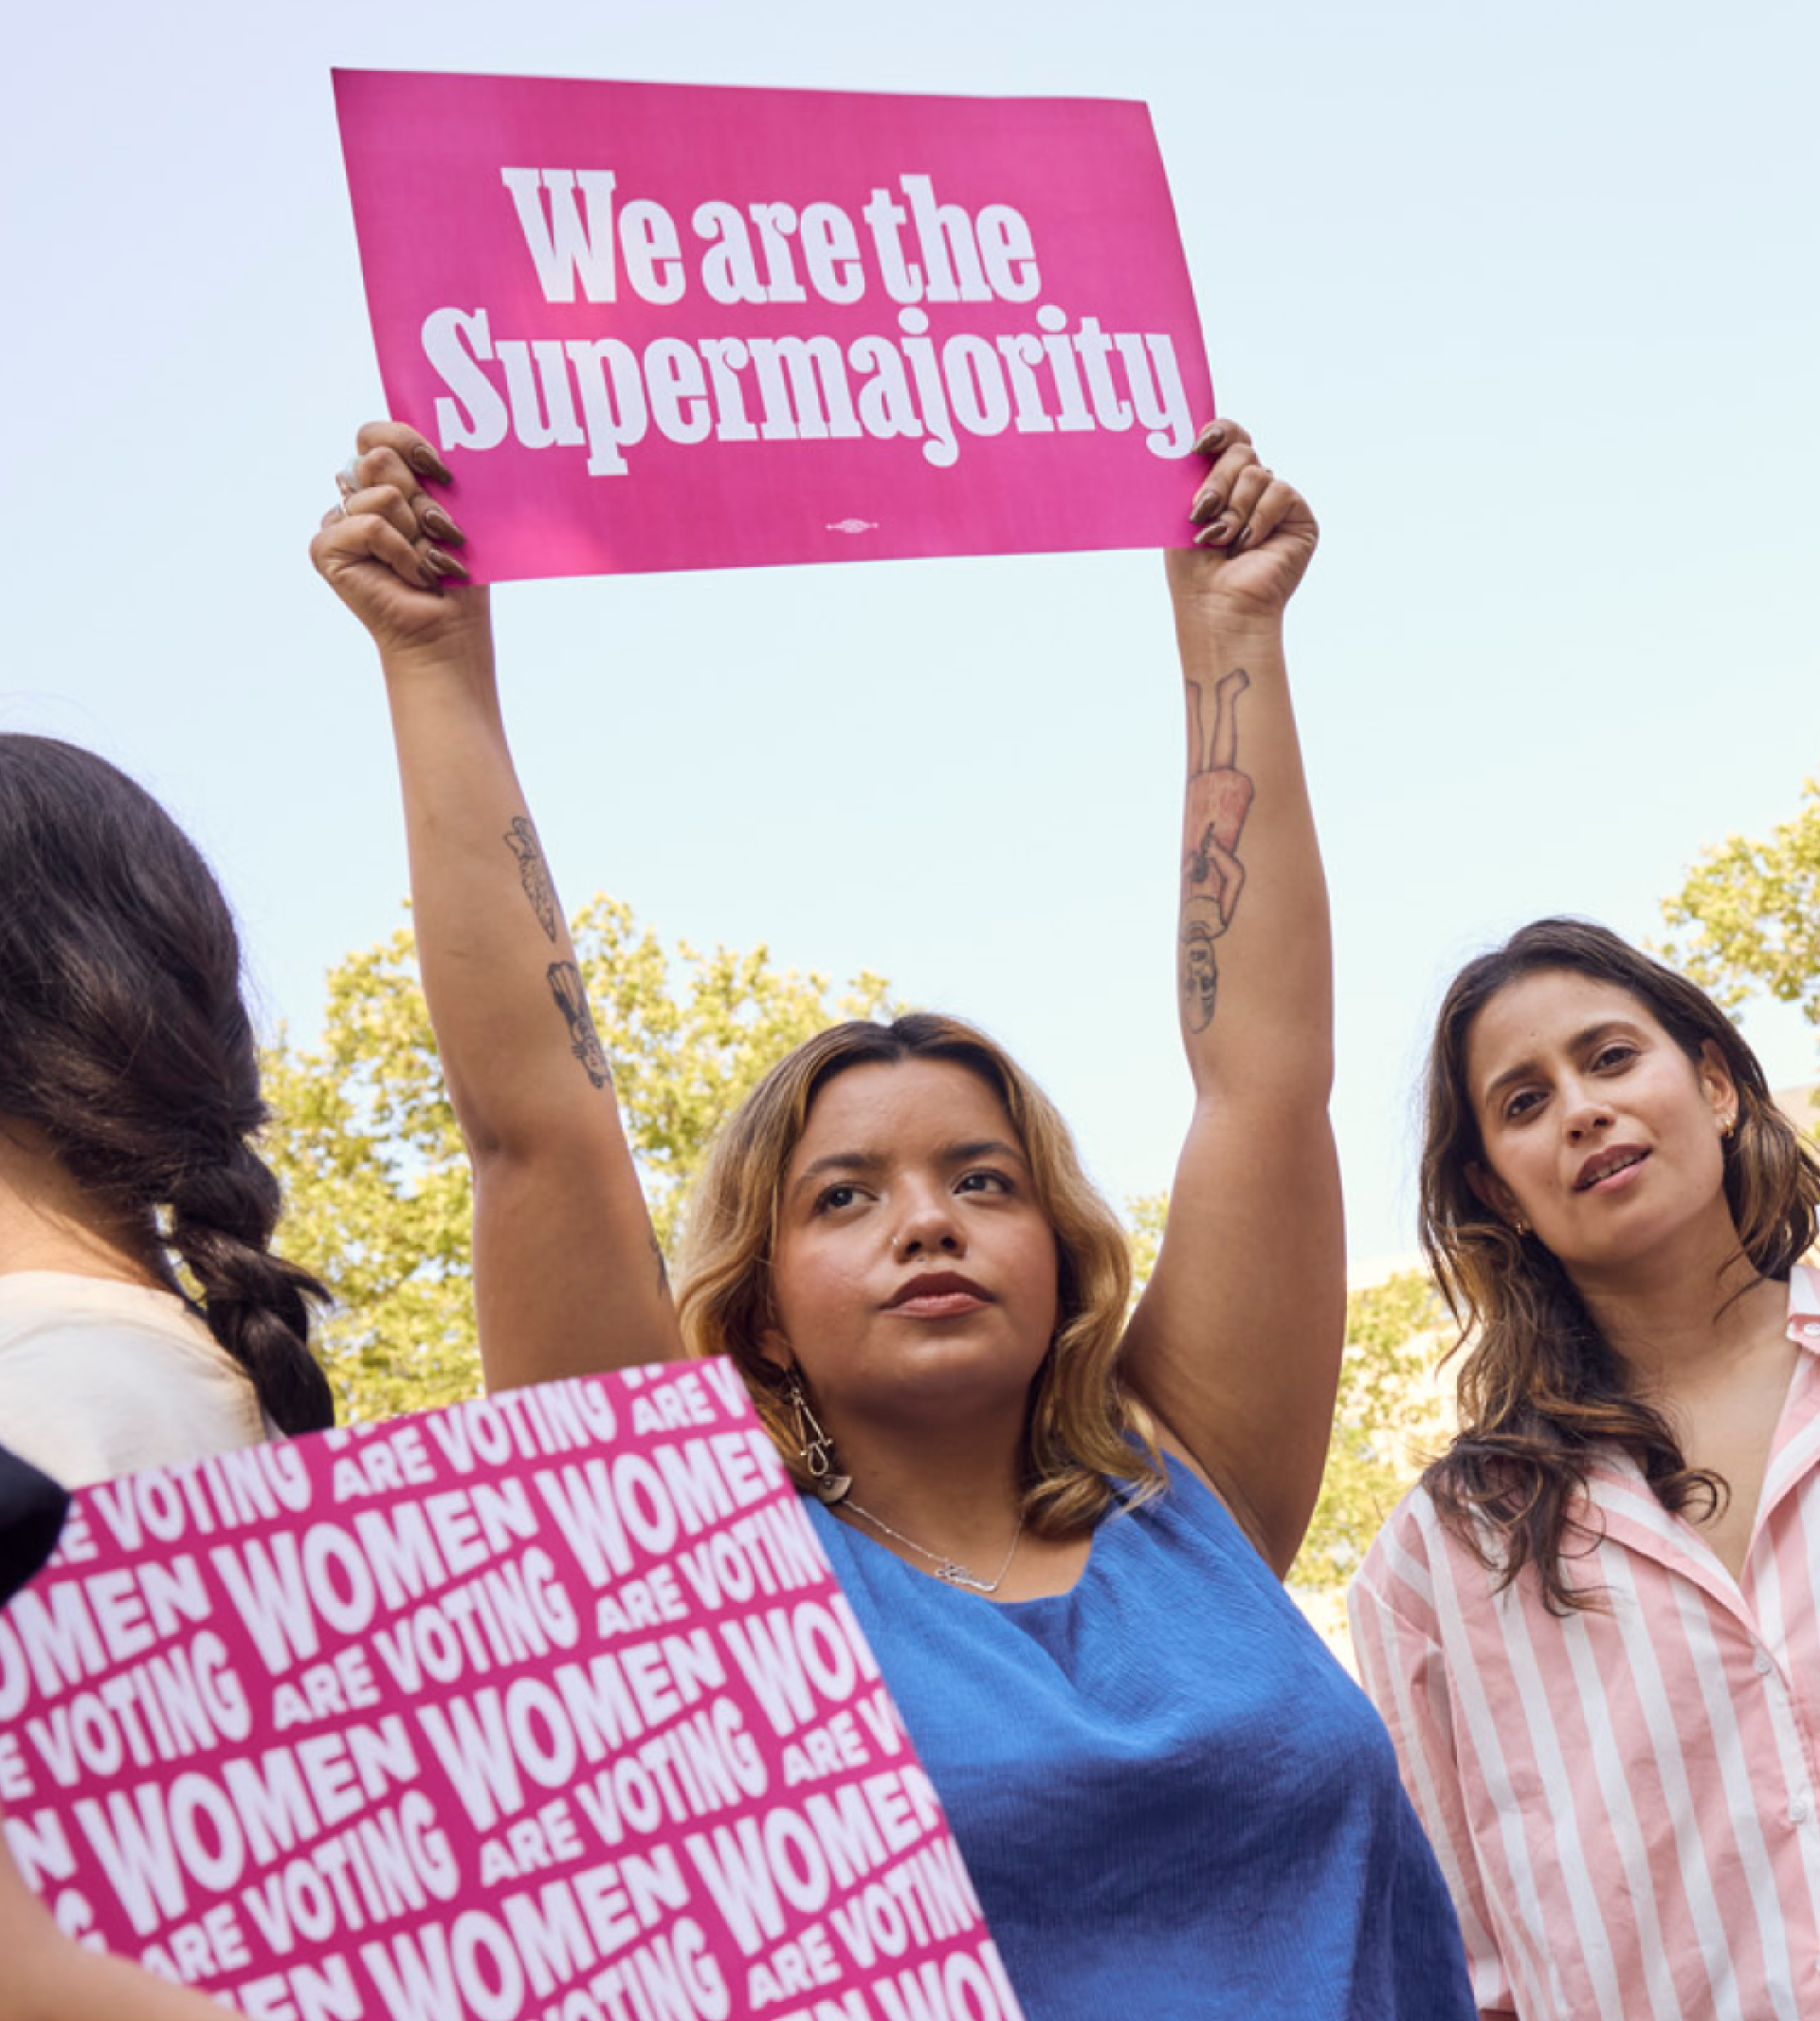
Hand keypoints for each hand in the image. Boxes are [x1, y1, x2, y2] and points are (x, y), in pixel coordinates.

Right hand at [309, 422, 488, 658]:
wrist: (449, 627)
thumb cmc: (457, 575)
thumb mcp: (453, 514)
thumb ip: (431, 474)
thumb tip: (424, 446)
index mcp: (384, 482)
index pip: (377, 434)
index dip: (406, 441)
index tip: (441, 473)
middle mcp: (357, 497)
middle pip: (378, 458)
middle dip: (421, 499)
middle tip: (438, 534)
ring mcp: (339, 521)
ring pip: (381, 493)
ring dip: (417, 532)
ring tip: (426, 562)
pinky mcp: (326, 547)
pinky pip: (371, 524)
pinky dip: (401, 551)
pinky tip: (411, 575)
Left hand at [1168, 418, 1317, 623]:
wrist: (1218, 606)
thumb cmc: (1194, 570)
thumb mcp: (1181, 516)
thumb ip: (1192, 477)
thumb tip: (1194, 444)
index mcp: (1222, 483)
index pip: (1227, 438)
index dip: (1218, 431)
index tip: (1199, 445)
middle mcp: (1250, 489)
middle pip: (1240, 450)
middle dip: (1216, 481)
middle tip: (1201, 511)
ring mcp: (1274, 502)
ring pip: (1256, 472)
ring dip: (1233, 508)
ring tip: (1222, 540)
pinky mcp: (1298, 517)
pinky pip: (1279, 492)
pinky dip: (1259, 518)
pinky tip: (1248, 544)